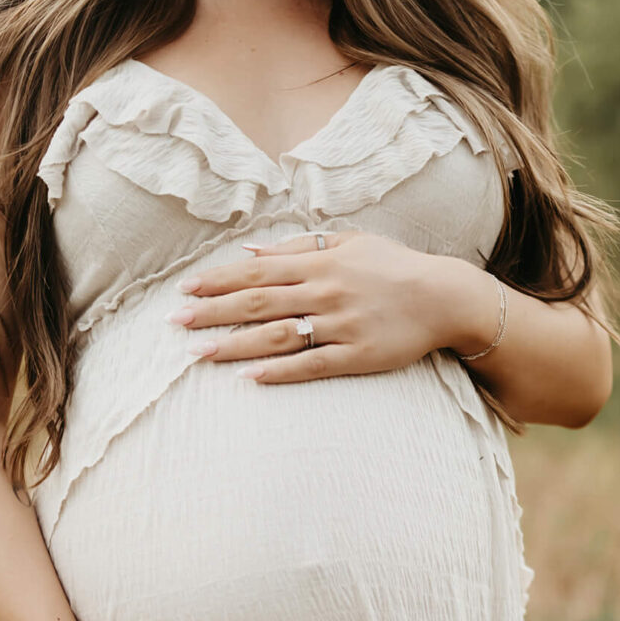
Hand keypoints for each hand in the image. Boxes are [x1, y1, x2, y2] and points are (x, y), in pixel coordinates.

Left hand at [169, 230, 490, 383]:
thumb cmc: (393, 267)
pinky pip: (312, 365)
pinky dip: (280, 371)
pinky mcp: (357, 356)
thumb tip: (251, 251)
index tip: (185, 290)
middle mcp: (325, 292)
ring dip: (235, 344)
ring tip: (198, 353)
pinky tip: (249, 378)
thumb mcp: (349, 242)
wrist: (444, 297)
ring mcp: (340, 325)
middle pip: (257, 303)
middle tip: (175, 324)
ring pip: (277, 335)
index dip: (218, 280)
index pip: (256, 271)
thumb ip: (299, 247)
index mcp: (320, 263)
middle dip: (213, 312)